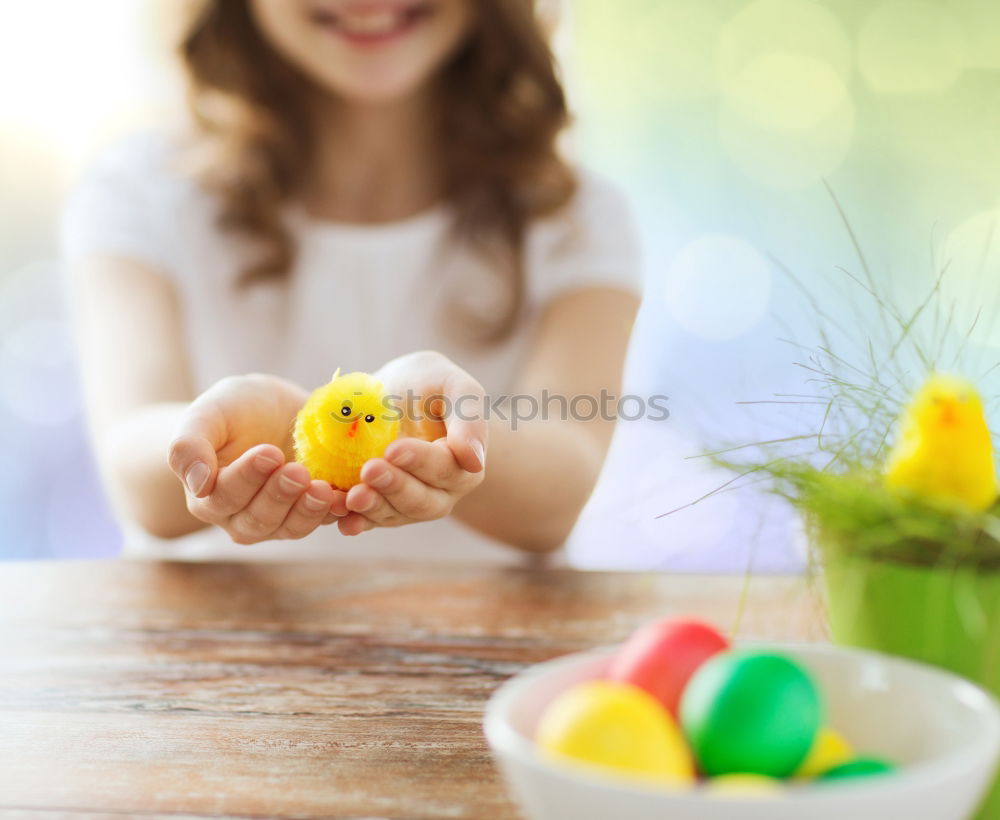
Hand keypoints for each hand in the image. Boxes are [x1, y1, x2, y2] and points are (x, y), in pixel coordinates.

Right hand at [168, 374, 346, 543]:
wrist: (273, 408)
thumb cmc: (234, 409)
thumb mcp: (207, 414)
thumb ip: (189, 446)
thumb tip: (196, 486)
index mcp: (209, 495)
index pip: (225, 495)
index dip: (248, 478)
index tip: (269, 453)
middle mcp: (241, 516)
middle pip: (259, 518)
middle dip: (280, 496)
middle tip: (298, 471)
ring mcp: (279, 519)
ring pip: (291, 527)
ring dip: (309, 511)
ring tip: (325, 488)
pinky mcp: (311, 513)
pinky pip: (325, 521)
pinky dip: (337, 513)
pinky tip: (348, 497)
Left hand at [338, 351, 487, 534]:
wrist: (392, 394)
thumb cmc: (428, 384)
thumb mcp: (452, 386)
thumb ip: (470, 417)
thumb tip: (475, 461)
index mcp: (462, 464)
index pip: (445, 468)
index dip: (420, 461)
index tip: (393, 449)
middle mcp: (439, 492)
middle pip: (421, 501)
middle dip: (394, 487)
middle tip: (369, 470)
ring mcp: (407, 504)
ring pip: (395, 515)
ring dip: (373, 509)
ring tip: (350, 497)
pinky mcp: (378, 508)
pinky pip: (368, 520)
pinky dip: (354, 520)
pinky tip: (340, 519)